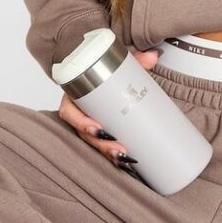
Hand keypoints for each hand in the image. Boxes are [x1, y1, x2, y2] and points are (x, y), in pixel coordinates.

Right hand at [57, 47, 162, 168]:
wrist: (108, 75)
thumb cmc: (108, 72)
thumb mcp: (120, 65)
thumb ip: (135, 60)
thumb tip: (152, 56)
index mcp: (75, 96)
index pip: (69, 112)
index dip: (80, 123)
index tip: (97, 128)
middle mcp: (80, 113)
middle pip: (84, 134)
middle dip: (101, 145)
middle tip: (119, 148)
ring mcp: (90, 125)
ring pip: (94, 144)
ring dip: (108, 154)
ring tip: (126, 159)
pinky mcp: (102, 133)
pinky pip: (103, 147)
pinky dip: (114, 158)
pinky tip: (128, 166)